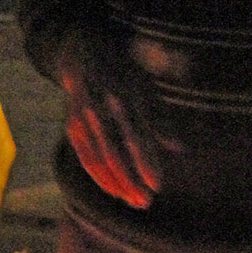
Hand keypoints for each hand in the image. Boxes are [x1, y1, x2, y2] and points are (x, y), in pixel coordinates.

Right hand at [58, 41, 160, 208]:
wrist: (81, 50)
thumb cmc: (123, 72)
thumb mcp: (145, 87)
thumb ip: (160, 118)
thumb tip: (180, 149)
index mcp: (127, 93)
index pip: (137, 135)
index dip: (145, 162)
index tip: (156, 186)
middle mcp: (103, 104)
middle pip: (115, 151)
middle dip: (130, 179)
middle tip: (144, 202)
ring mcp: (84, 114)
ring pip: (98, 157)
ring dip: (114, 182)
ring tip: (131, 201)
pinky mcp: (71, 123)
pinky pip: (84, 155)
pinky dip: (98, 175)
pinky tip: (112, 190)